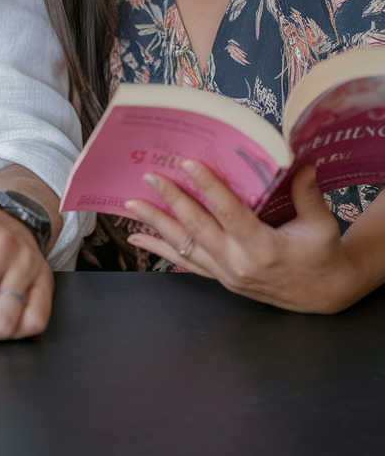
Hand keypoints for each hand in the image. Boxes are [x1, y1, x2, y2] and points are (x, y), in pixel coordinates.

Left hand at [124, 161, 362, 313]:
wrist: (325, 294)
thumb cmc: (323, 254)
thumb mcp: (321, 224)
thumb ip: (307, 193)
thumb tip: (300, 161)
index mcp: (263, 247)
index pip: (229, 212)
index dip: (207, 187)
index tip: (186, 163)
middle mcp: (239, 263)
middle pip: (198, 228)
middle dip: (171, 200)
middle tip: (149, 177)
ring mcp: (227, 274)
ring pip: (184, 246)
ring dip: (156, 225)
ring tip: (131, 205)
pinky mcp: (222, 280)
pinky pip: (186, 262)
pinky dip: (160, 250)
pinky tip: (138, 239)